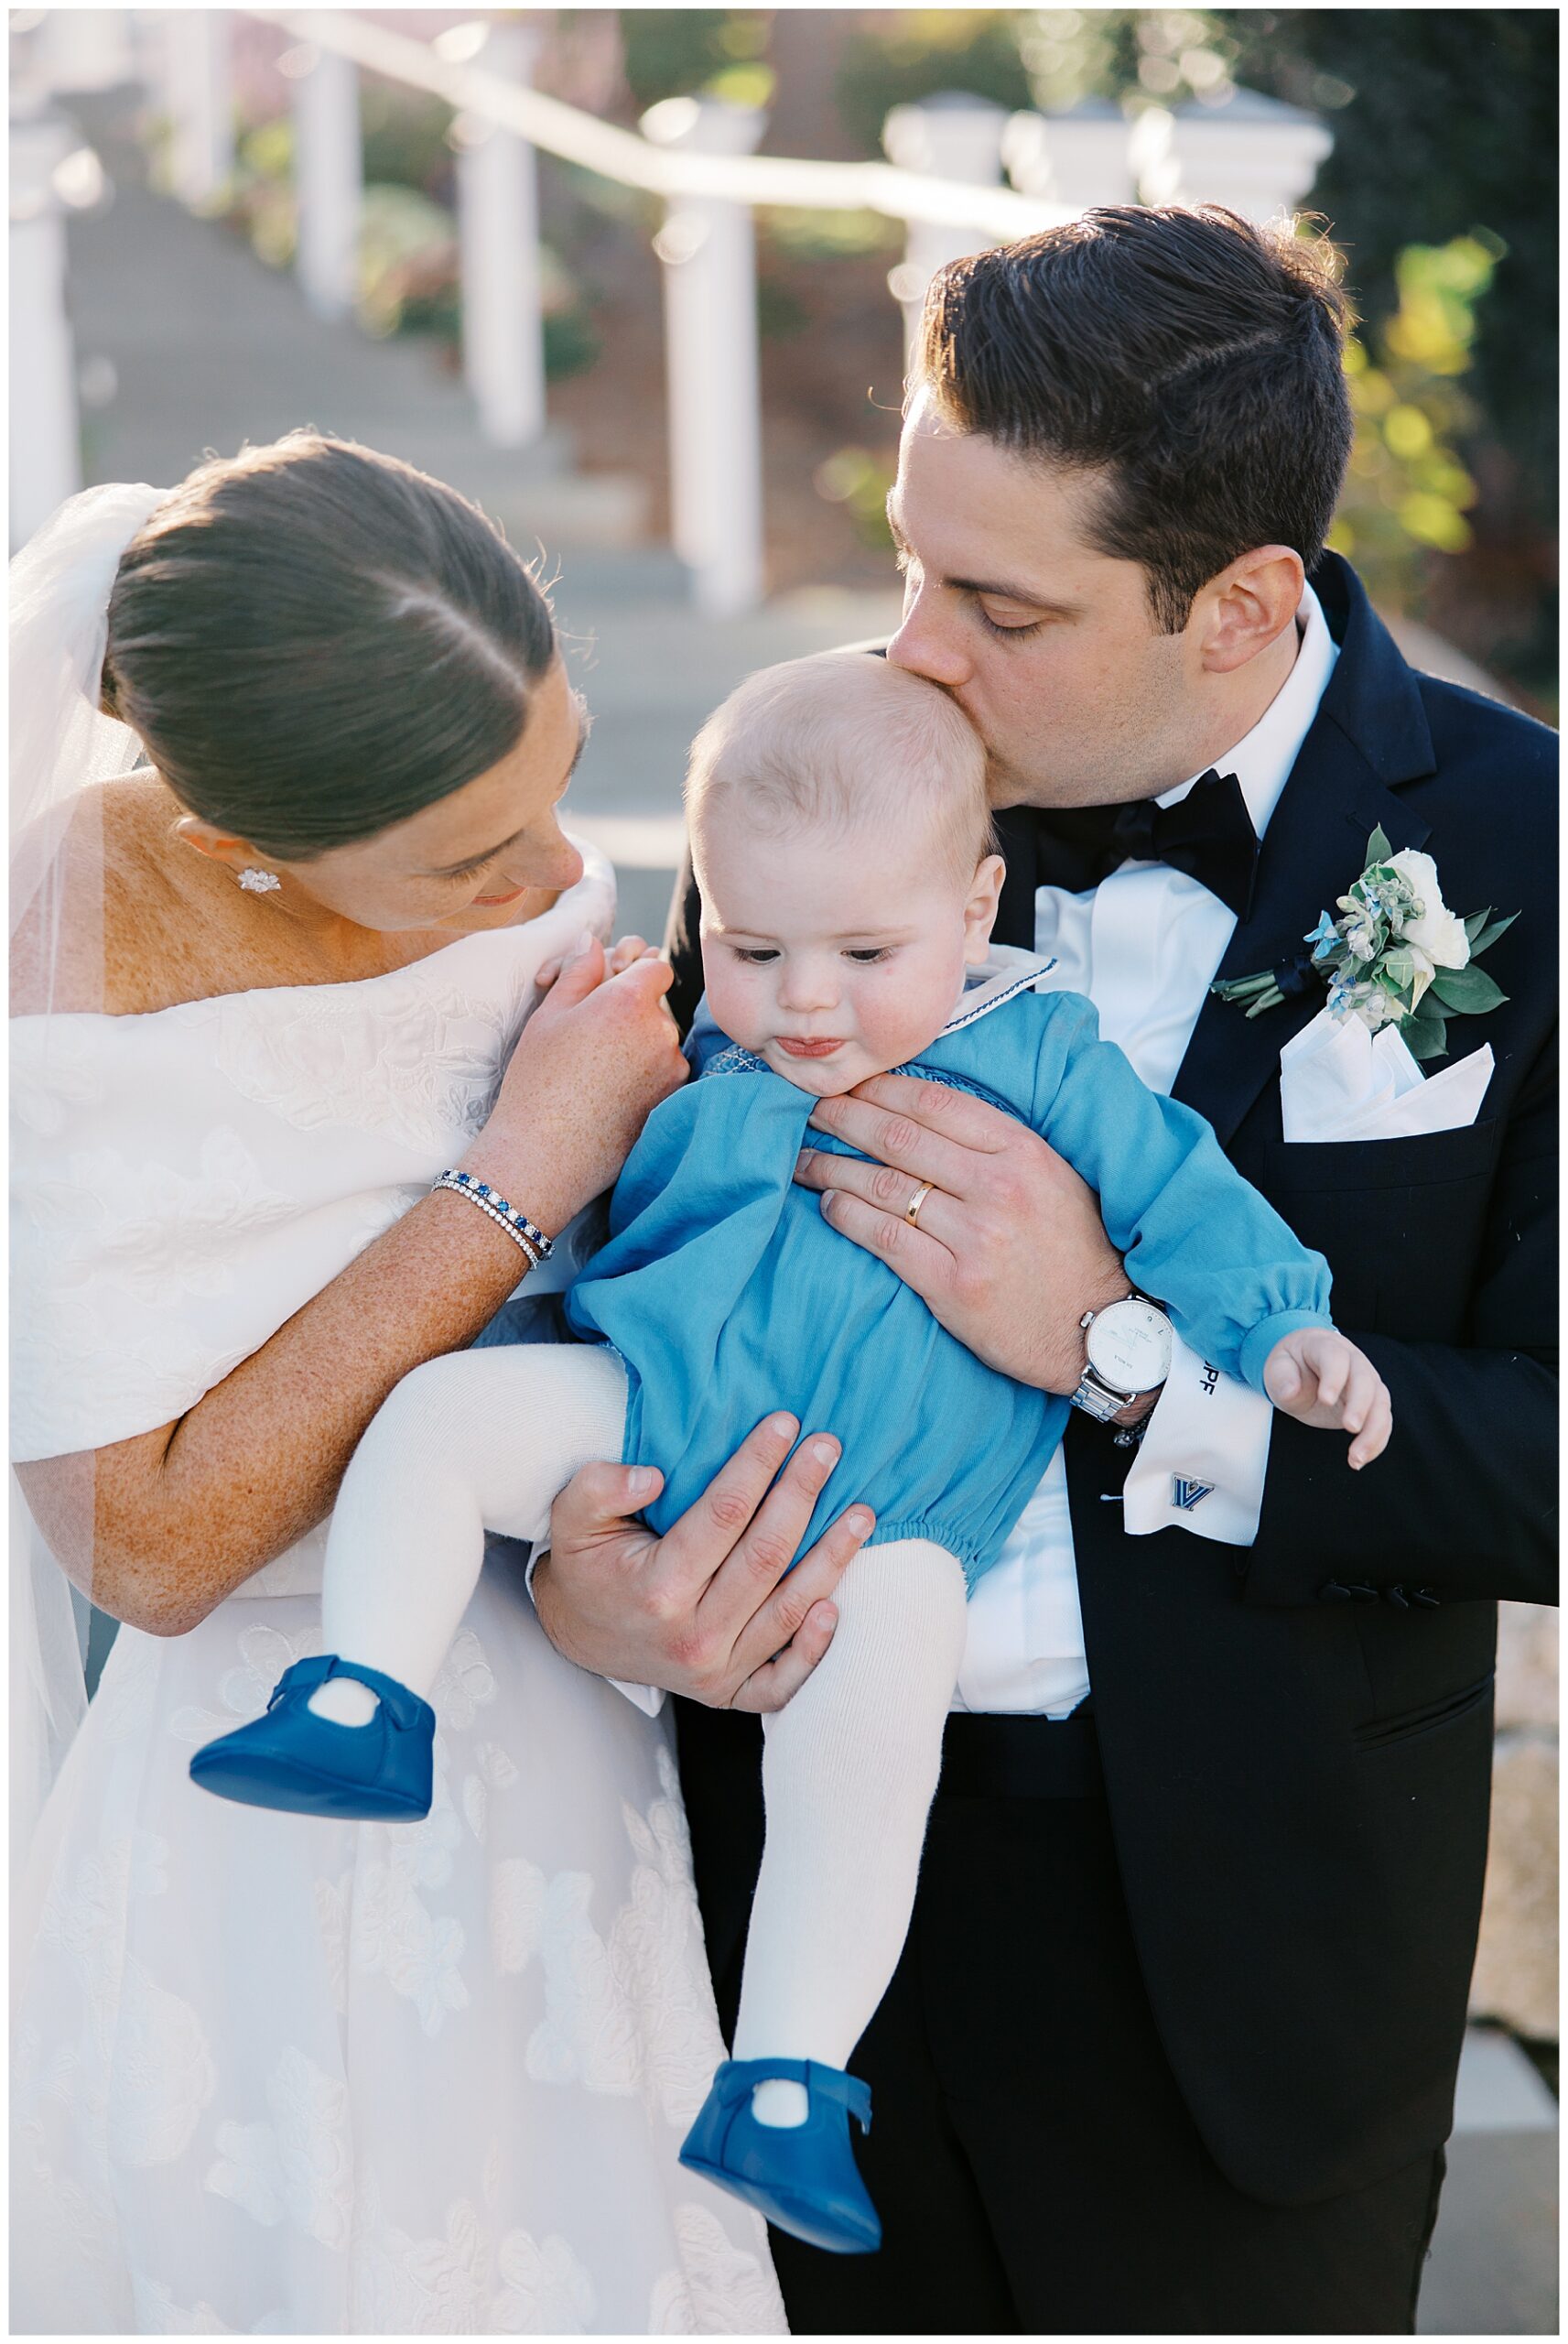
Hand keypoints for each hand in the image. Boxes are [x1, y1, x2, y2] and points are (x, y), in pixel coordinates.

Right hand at [467, 932, 687, 1233]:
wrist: (545, 1155)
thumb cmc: (537, 1081)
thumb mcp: (549, 1016)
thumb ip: (579, 972)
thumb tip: (593, 942)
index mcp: (629, 1001)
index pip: (656, 966)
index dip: (635, 974)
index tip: (612, 991)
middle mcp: (661, 1031)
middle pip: (658, 1005)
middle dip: (632, 1011)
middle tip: (591, 1036)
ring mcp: (672, 1068)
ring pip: (662, 1040)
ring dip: (639, 1044)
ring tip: (596, 1069)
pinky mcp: (674, 1099)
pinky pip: (665, 1071)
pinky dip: (646, 1074)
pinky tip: (611, 1091)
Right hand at [532, 1414, 873, 1709]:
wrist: (580, 1634)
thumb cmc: (587, 1566)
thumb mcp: (571, 1518)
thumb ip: (600, 1488)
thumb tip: (652, 1476)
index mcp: (656, 1589)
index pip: (723, 1516)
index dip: (757, 1465)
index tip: (784, 1425)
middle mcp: (692, 1635)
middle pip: (765, 1557)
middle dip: (802, 1494)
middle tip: (828, 1447)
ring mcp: (716, 1670)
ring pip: (789, 1610)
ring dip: (832, 1558)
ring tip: (862, 1512)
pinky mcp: (732, 1692)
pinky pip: (784, 1680)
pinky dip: (815, 1648)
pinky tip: (838, 1604)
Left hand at [793, 1072, 1127, 1394]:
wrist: (1101, 1329)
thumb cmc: (1075, 1253)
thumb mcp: (1054, 1179)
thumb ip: (998, 1147)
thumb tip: (928, 1115)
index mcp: (1022, 1152)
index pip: (935, 1103)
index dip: (882, 1088)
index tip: (849, 1083)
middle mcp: (997, 1187)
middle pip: (899, 1137)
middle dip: (843, 1117)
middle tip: (809, 1108)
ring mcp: (974, 1236)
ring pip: (881, 1185)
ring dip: (831, 1167)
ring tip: (801, 1158)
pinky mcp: (952, 1284)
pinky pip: (882, 1237)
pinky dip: (845, 1216)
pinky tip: (827, 1205)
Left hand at [1264, 1327, 1391, 1468]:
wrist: (1305, 1365)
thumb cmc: (1292, 1366)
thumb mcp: (1278, 1368)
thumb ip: (1282, 1378)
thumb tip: (1291, 1391)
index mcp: (1326, 1346)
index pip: (1335, 1358)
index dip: (1334, 1377)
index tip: (1326, 1400)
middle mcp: (1353, 1361)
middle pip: (1365, 1380)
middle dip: (1360, 1405)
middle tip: (1350, 1427)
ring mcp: (1367, 1381)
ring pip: (1380, 1404)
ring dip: (1373, 1432)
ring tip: (1355, 1458)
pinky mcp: (1372, 1403)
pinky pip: (1382, 1422)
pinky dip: (1375, 1442)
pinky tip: (1359, 1459)